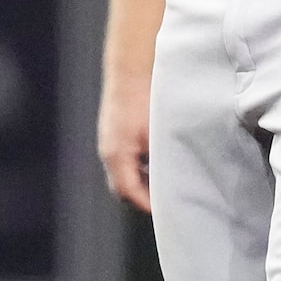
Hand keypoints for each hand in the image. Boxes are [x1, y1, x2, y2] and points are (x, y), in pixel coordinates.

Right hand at [97, 78, 152, 212]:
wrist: (130, 69)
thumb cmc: (144, 98)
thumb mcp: (157, 134)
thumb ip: (160, 161)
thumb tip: (172, 180)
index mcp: (117, 155)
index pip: (129, 192)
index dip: (147, 204)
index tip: (164, 210)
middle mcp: (108, 152)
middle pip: (122, 188)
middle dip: (142, 197)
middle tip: (165, 202)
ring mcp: (108, 143)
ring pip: (122, 175)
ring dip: (140, 182)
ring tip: (163, 184)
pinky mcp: (113, 135)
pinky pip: (123, 161)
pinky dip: (137, 168)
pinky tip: (155, 163)